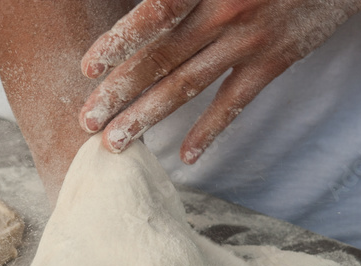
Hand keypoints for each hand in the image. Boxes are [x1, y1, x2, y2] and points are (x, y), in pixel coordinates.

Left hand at [78, 0, 360, 162]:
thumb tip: (149, 8)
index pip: (154, 13)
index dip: (119, 41)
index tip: (87, 68)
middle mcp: (225, 11)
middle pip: (160, 58)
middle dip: (119, 93)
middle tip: (86, 121)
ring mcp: (249, 40)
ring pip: (187, 85)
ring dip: (147, 118)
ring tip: (115, 143)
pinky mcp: (274, 61)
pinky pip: (234, 103)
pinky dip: (209, 131)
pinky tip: (186, 156)